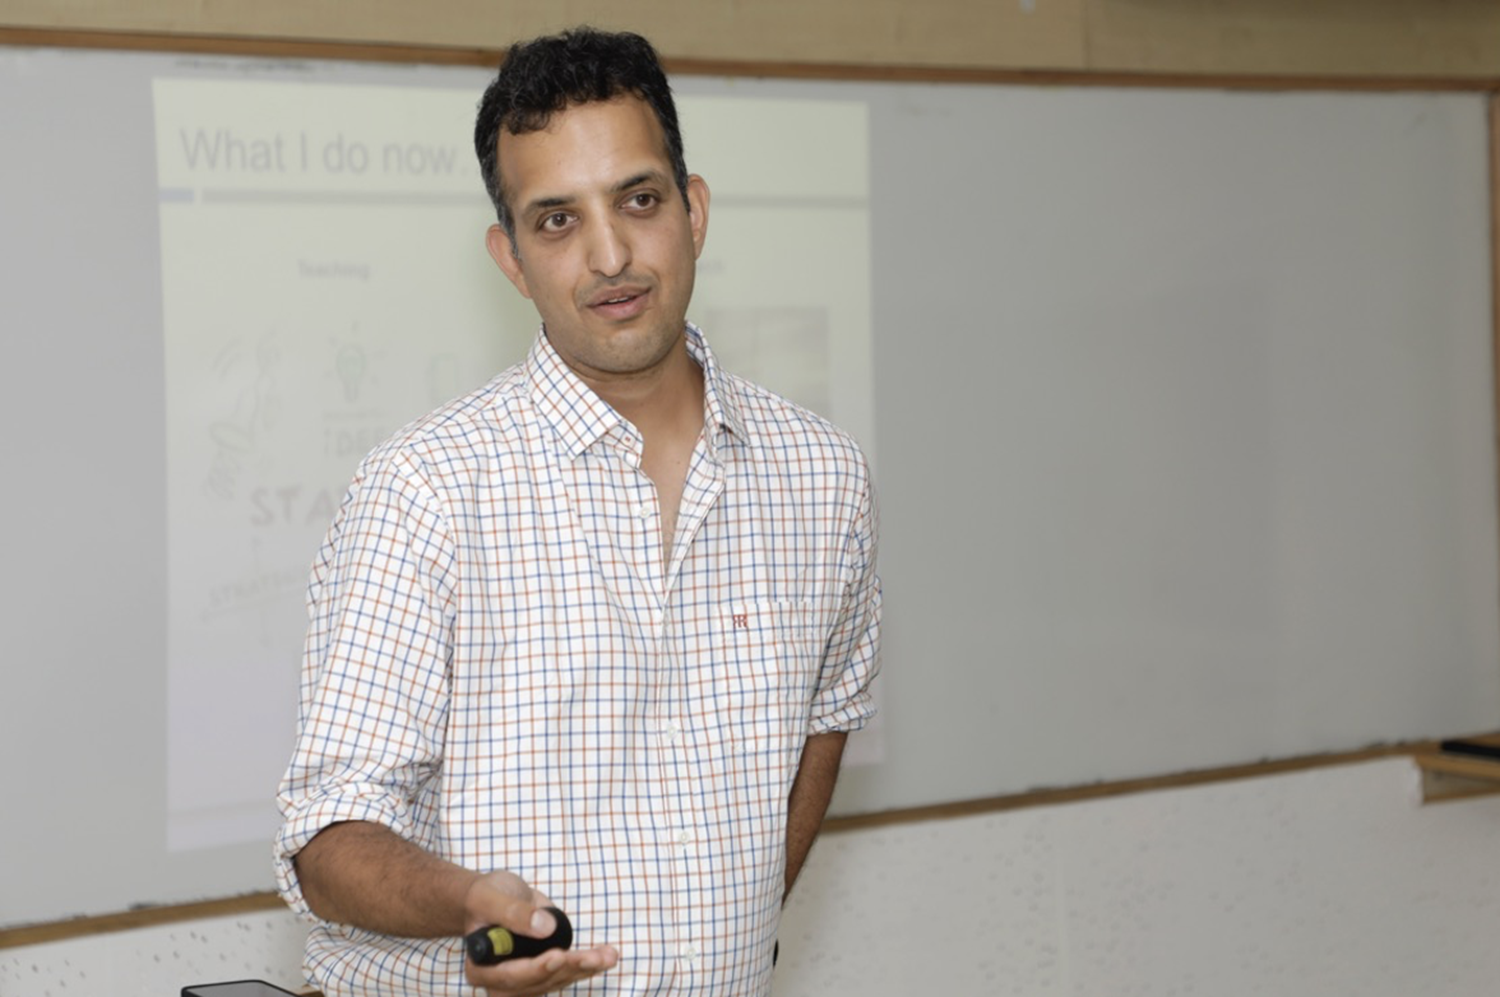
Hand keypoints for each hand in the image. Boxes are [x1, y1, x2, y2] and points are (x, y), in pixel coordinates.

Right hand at [462, 871, 619, 995]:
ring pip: (556, 980)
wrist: (494, 899)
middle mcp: (501, 982)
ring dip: (584, 968)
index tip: (558, 956)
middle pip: (537, 983)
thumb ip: (513, 912)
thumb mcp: (491, 897)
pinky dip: (587, 965)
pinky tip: (607, 956)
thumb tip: (545, 927)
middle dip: (568, 969)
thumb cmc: (486, 897)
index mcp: (480, 968)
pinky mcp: (543, 973)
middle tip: (594, 957)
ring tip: (609, 955)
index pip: (509, 976)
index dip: (535, 969)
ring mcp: (524, 981)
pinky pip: (566, 972)